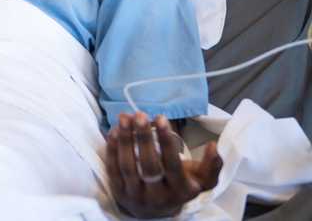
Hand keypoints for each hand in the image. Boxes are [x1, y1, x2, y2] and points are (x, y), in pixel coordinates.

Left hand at [106, 112, 221, 218]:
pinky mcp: (118, 191)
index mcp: (180, 191)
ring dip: (125, 140)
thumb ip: (212, 166)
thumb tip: (213, 146)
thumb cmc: (179, 186)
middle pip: (149, 166)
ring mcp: (136, 195)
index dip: (166, 142)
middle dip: (144, 138)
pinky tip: (114, 131)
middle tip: (140, 115)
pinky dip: (112, 149)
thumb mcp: (200, 180)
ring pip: (128, 167)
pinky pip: (113, 169)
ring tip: (124, 117)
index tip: (161, 118)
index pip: (172, 165)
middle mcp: (157, 196)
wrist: (156, 211)